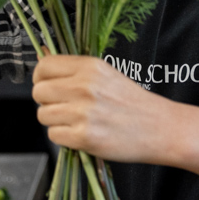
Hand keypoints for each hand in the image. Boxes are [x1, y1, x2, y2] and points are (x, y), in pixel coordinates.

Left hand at [32, 54, 174, 163]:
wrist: (160, 128)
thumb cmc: (132, 102)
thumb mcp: (105, 74)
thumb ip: (74, 70)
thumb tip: (41, 61)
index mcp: (89, 66)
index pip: (44, 66)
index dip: (41, 77)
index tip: (48, 84)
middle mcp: (84, 86)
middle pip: (38, 92)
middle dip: (46, 101)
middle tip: (63, 106)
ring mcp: (83, 112)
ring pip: (43, 115)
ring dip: (55, 120)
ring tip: (76, 121)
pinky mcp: (84, 137)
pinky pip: (54, 136)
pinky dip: (64, 137)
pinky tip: (81, 134)